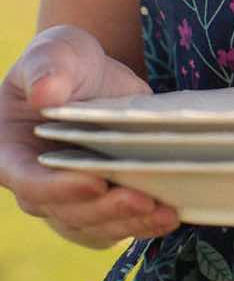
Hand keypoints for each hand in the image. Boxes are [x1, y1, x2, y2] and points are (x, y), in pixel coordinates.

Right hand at [0, 26, 180, 249]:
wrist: (94, 76)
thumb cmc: (65, 61)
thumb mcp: (54, 52)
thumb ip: (45, 70)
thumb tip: (45, 94)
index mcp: (11, 153)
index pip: (29, 181)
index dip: (59, 188)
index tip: (95, 181)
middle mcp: (36, 184)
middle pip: (66, 212)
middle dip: (106, 210)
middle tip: (143, 200)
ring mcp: (68, 200)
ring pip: (94, 228)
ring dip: (130, 225)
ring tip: (166, 214)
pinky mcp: (99, 204)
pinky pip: (116, 227)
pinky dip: (143, 226)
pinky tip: (171, 216)